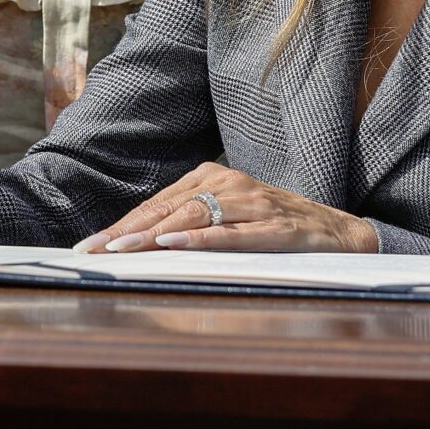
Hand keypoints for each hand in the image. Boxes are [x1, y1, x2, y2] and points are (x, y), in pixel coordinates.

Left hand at [74, 161, 377, 254]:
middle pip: (168, 208)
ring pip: (194, 217)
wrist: (341, 232)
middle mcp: (229, 182)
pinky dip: (201, 238)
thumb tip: (137, 243)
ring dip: (155, 234)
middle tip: (93, 251)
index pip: (157, 203)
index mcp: (212, 177)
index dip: (121, 224)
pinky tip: (174, 244)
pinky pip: (233, 233)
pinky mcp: (276, 227)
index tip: (88, 245)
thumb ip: (191, 222)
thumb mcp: (229, 218)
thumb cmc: (276, 226)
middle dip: (126, 231)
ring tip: (123, 249)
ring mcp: (253, 203)